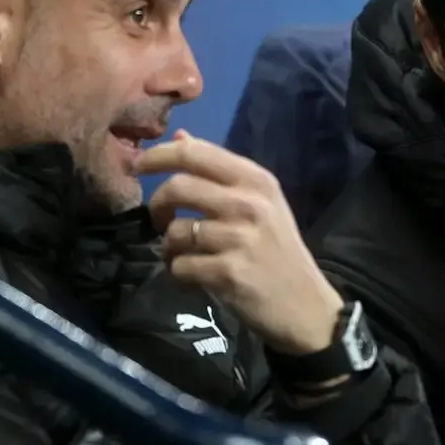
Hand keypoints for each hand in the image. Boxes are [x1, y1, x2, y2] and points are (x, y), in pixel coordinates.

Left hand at [136, 131, 340, 355]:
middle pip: (178, 187)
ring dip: (169, 247)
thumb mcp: (261, 202)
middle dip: (157, 205)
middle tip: (160, 220)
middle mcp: (249, 203)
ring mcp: (239, 239)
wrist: (306, 306)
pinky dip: (178, 274)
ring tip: (183, 255)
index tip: (139, 166)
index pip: (195, 153)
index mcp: (256, 180)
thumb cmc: (278, 249)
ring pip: (175, 231)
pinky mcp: (228, 273)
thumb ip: (219, 171)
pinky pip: (180, 266)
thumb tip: (179, 138)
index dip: (158, 156)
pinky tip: (194, 279)